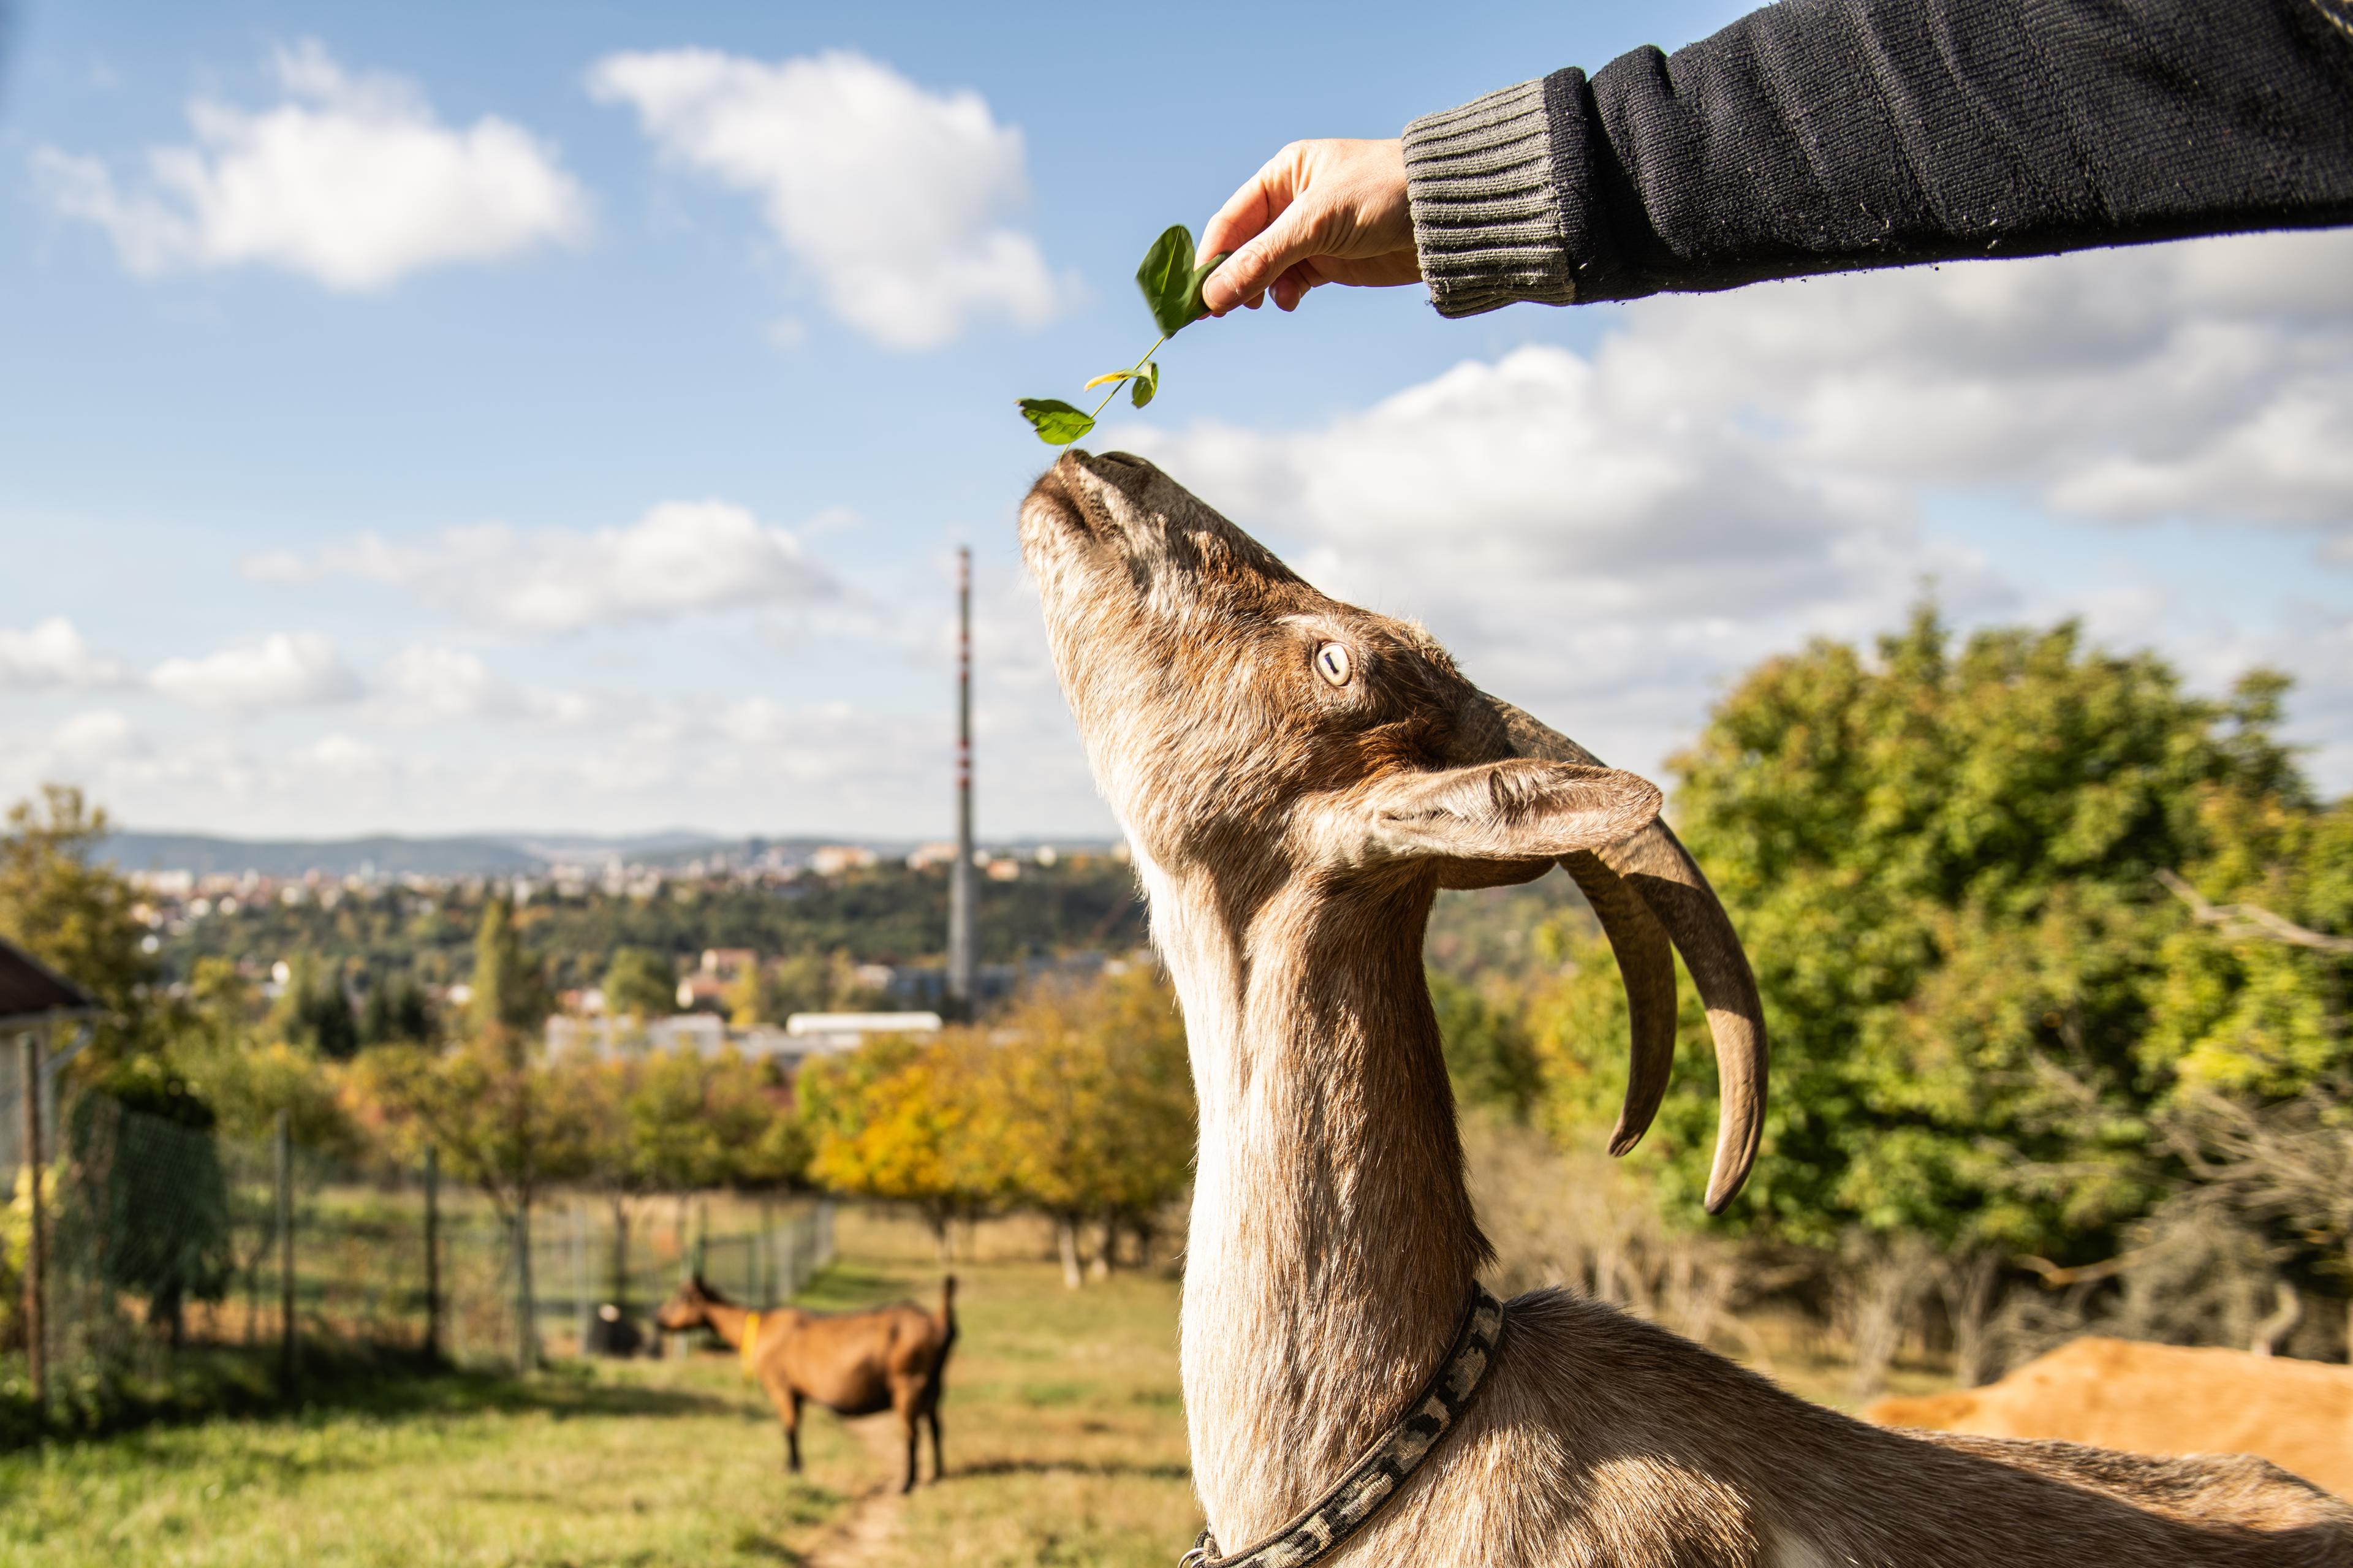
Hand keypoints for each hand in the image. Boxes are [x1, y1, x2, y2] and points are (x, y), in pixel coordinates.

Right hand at [1198, 139, 1417, 315]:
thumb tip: (1212, 295)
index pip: (1232, 220)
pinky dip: (1285, 294)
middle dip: (1229, 278)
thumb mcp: (1316, 222)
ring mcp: (1311, 234)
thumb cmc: (1383, 195)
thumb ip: (1263, 258)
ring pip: (1267, 269)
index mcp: (1284, 175)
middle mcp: (1293, 202)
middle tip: (1212, 314)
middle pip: (1244, 247)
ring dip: (1257, 289)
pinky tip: (1289, 301)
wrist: (1446, 216)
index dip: (1210, 256)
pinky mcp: (1331, 261)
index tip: (1194, 294)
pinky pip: (1292, 282)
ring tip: (1258, 305)